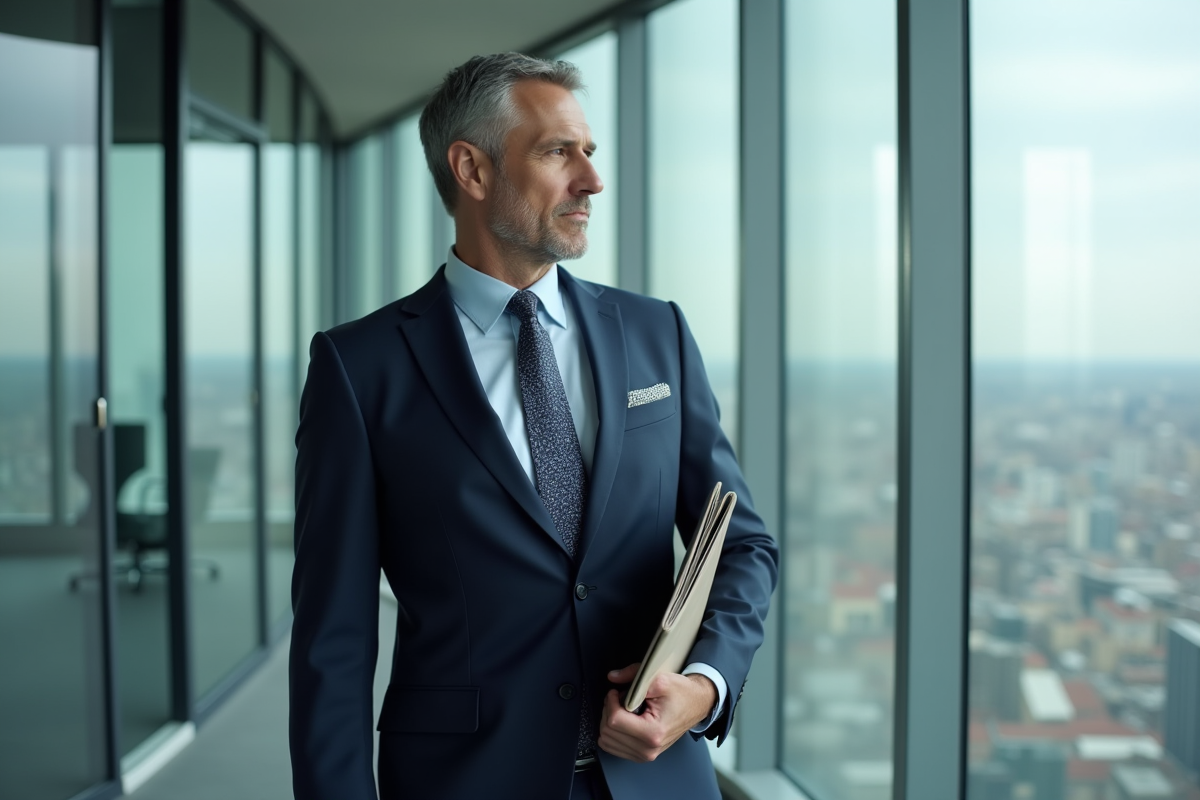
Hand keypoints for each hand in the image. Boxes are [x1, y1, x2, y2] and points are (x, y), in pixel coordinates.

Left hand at [597, 662, 717, 762]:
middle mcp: (648, 749)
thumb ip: (633, 675)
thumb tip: (612, 676)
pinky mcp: (641, 756)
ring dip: (610, 720)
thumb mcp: (660, 679)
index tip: (617, 692)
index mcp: (653, 733)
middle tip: (622, 698)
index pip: (614, 720)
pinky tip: (625, 720)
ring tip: (625, 709)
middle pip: (607, 731)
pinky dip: (613, 731)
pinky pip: (612, 746)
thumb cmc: (682, 693)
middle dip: (610, 710)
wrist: (696, 704)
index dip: (611, 701)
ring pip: (606, 740)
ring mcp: (644, 755)